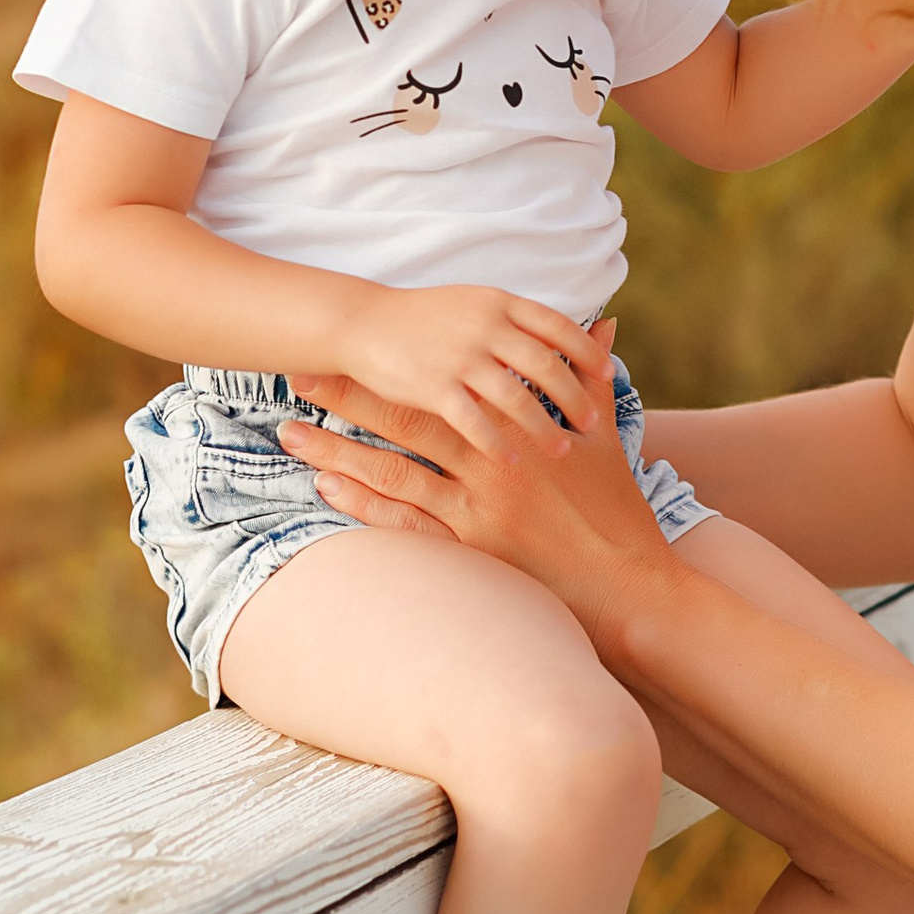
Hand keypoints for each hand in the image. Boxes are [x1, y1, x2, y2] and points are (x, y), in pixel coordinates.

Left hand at [278, 322, 664, 639]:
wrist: (624, 587)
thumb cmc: (617, 511)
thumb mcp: (607, 437)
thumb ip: (592, 378)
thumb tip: (602, 326)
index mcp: (516, 428)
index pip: (440, 386)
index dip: (392, 365)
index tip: (349, 346)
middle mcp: (490, 464)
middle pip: (403, 421)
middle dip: (347, 397)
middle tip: (299, 378)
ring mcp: (476, 511)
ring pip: (392, 472)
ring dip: (337, 451)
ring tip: (289, 434)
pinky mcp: (471, 553)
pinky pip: (405, 525)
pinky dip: (363, 506)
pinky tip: (327, 490)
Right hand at [332, 284, 612, 459]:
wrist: (362, 322)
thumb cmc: (421, 317)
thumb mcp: (472, 302)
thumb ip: (511, 316)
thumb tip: (557, 330)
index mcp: (497, 303)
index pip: (556, 325)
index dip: (586, 349)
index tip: (608, 370)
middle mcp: (485, 327)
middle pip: (545, 364)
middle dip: (574, 395)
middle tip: (592, 420)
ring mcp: (460, 357)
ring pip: (516, 397)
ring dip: (543, 426)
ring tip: (562, 450)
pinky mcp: (434, 387)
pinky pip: (475, 422)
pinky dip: (498, 445)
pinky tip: (514, 465)